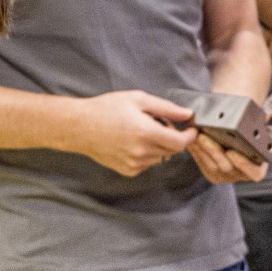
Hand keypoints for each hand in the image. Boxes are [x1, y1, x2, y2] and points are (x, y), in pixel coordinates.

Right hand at [77, 90, 196, 176]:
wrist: (80, 127)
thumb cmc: (106, 109)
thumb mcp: (138, 99)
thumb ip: (166, 108)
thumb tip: (188, 115)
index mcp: (146, 132)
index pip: (180, 143)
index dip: (190, 136)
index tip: (191, 130)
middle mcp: (142, 152)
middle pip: (172, 150)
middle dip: (172, 137)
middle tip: (158, 122)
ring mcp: (135, 164)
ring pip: (161, 157)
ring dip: (159, 145)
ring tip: (141, 131)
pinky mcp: (129, 171)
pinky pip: (148, 163)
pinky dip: (147, 154)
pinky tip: (132, 142)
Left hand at [188, 130, 269, 183]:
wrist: (235, 127)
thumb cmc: (246, 124)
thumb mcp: (255, 123)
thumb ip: (258, 122)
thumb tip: (264, 116)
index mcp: (259, 166)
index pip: (255, 172)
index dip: (243, 164)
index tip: (231, 152)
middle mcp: (243, 174)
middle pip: (227, 167)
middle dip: (213, 151)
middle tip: (203, 136)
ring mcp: (227, 175)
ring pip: (211, 165)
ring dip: (201, 149)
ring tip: (193, 134)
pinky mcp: (212, 172)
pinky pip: (202, 163)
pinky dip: (196, 150)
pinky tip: (190, 138)